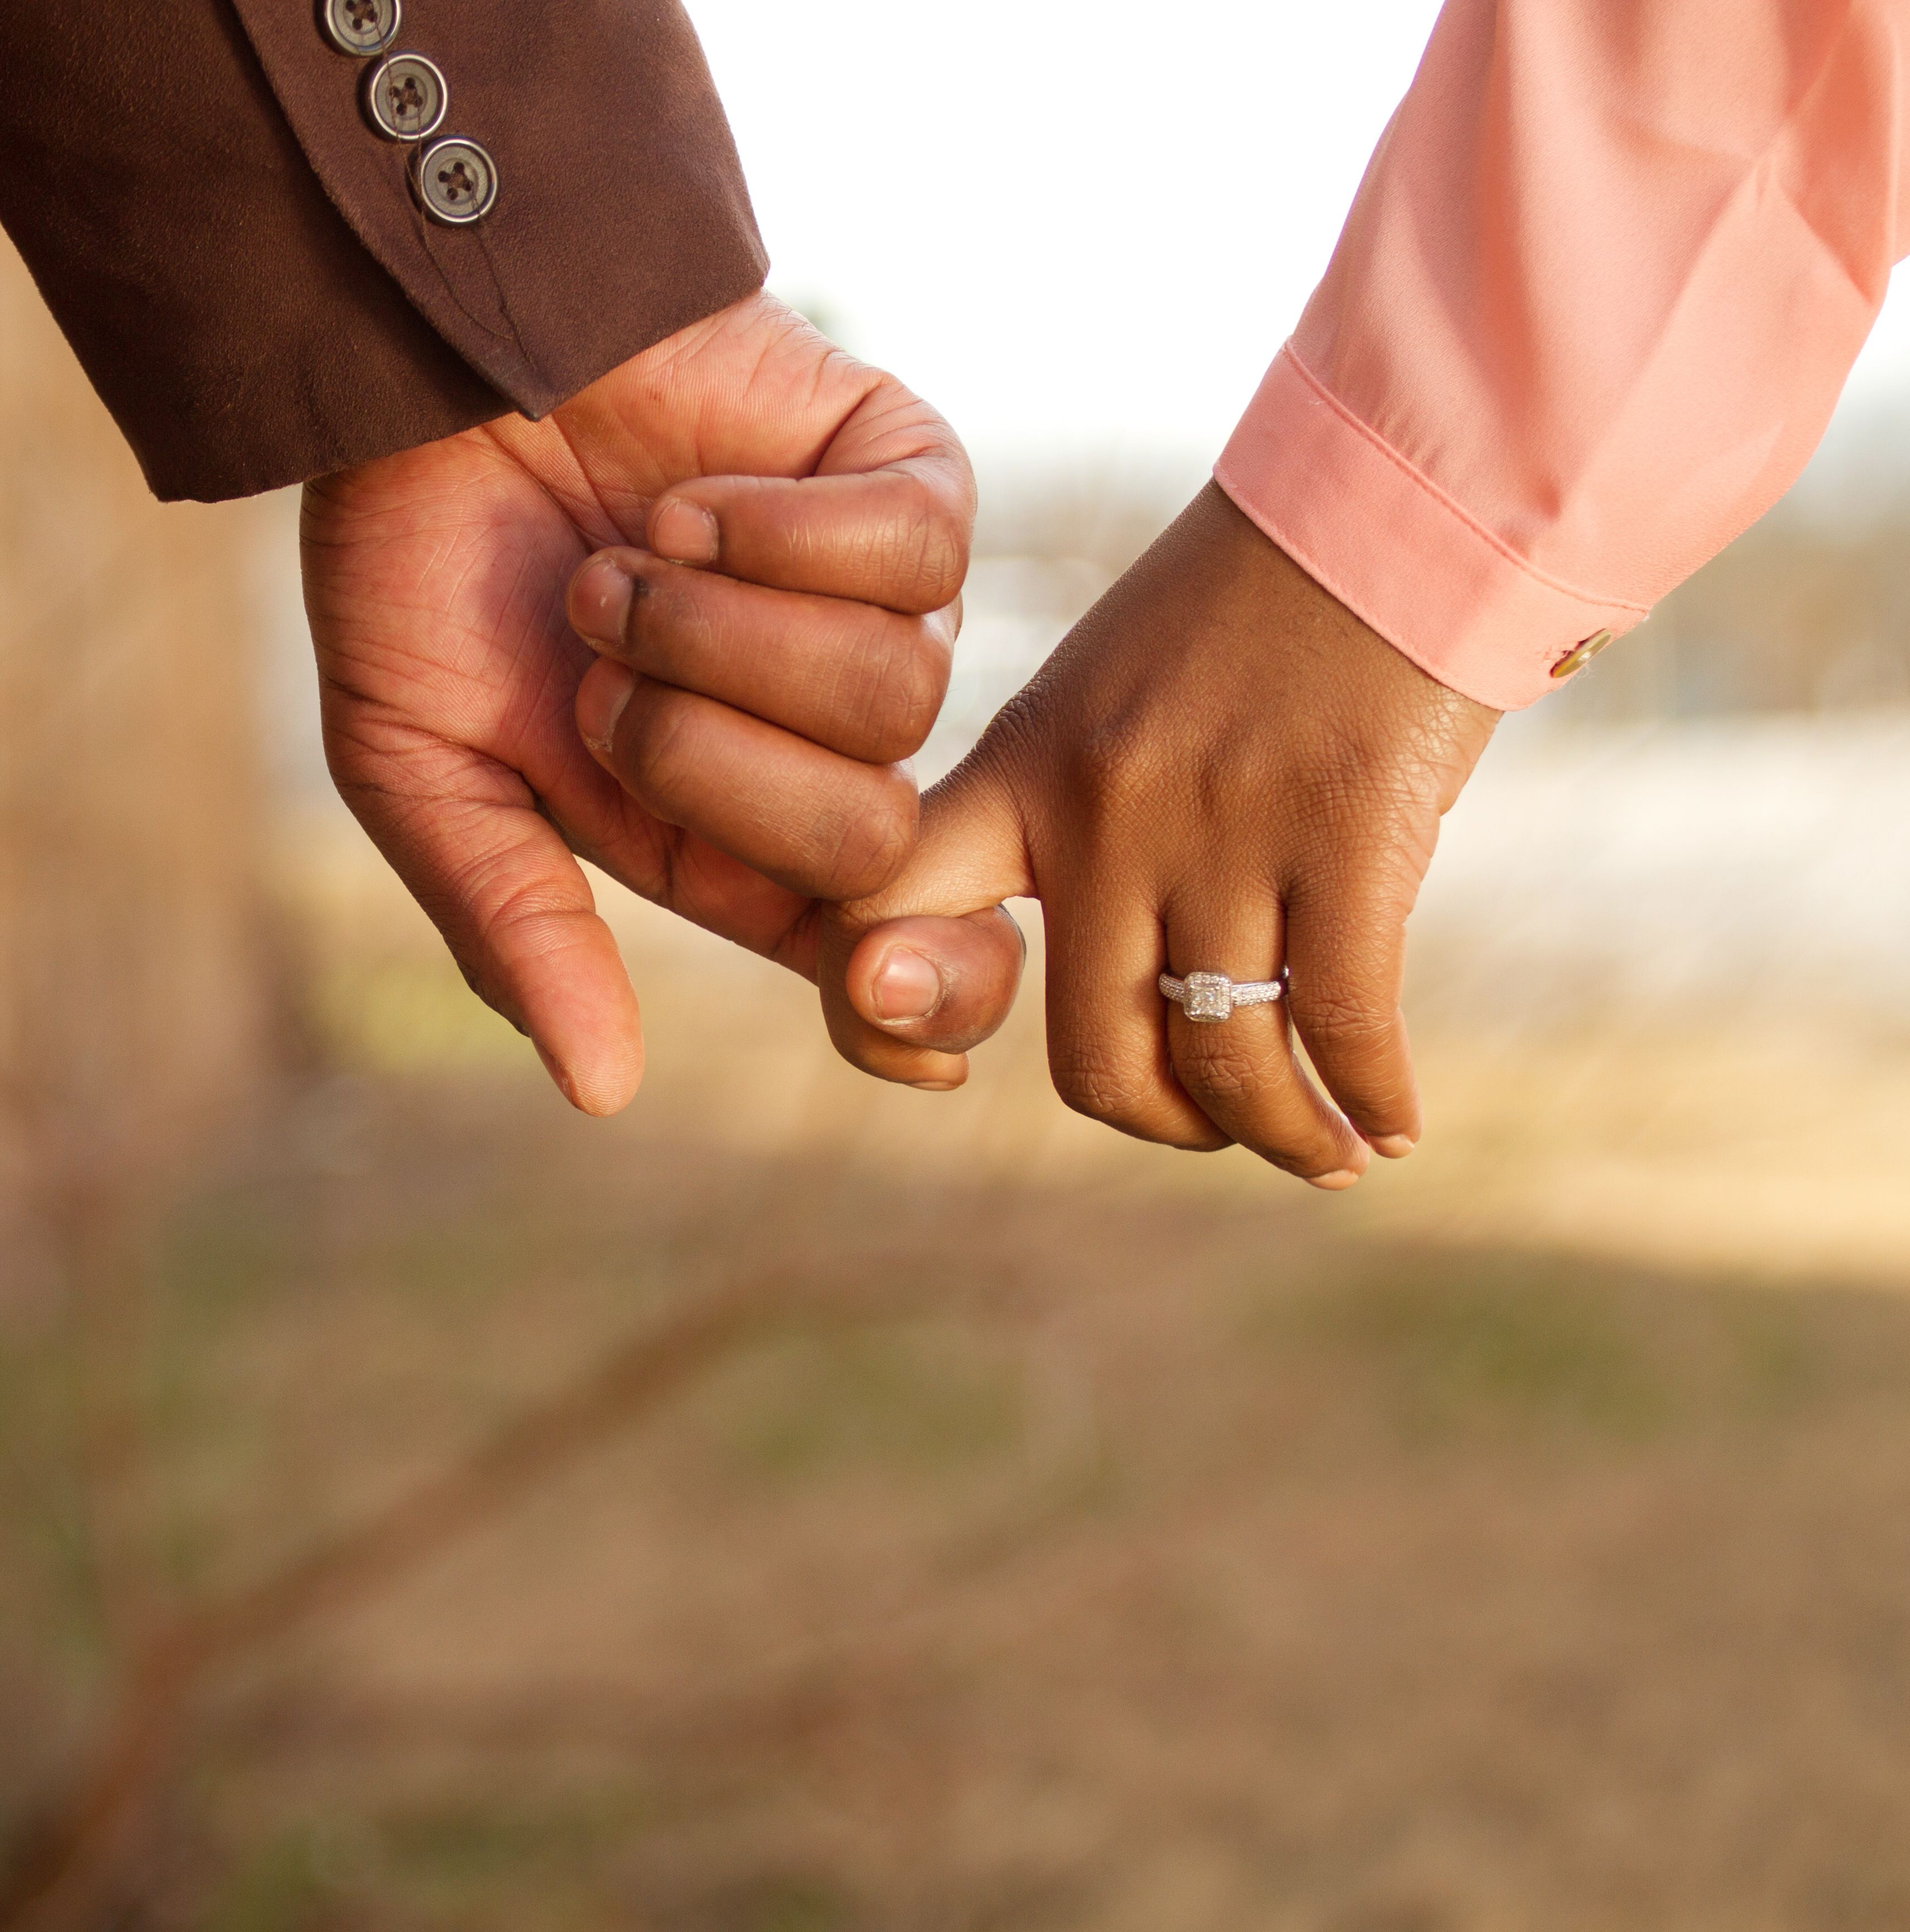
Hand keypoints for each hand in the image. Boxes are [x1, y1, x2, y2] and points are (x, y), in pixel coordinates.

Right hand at [305, 294, 985, 1113]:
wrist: (421, 361)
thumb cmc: (415, 563)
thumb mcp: (417, 768)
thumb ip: (511, 923)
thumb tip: (602, 1092)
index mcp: (719, 831)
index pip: (874, 948)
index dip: (917, 1000)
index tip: (892, 1019)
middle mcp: (819, 735)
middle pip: (872, 835)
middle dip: (707, 760)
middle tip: (597, 671)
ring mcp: (875, 606)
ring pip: (896, 692)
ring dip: (721, 631)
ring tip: (624, 567)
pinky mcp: (905, 480)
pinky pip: (916, 549)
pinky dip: (779, 530)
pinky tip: (688, 502)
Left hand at [826, 484, 1500, 1185]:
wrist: (1385, 509)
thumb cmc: (1244, 618)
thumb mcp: (1100, 699)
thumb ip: (1061, 820)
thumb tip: (1082, 969)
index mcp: (1023, 772)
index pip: (878, 911)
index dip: (879, 1016)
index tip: (940, 1064)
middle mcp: (1105, 814)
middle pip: (1093, 1058)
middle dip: (1160, 1121)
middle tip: (1210, 1122)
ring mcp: (1226, 829)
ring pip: (1224, 1062)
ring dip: (1281, 1137)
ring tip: (1325, 1150)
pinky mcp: (1349, 834)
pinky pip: (1343, 1022)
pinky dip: (1371, 1102)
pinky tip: (1392, 1127)